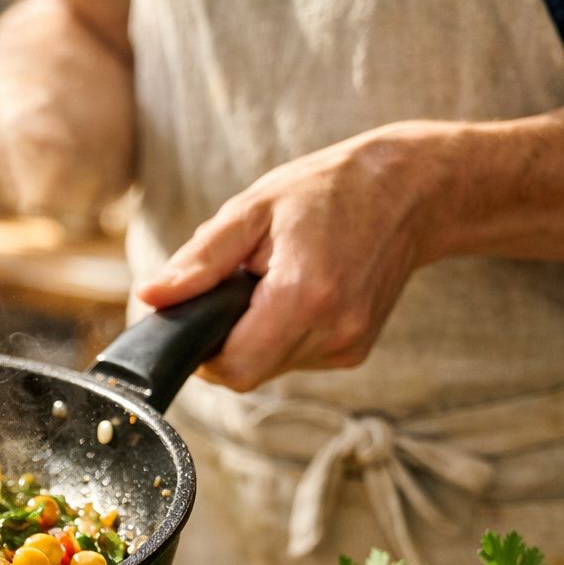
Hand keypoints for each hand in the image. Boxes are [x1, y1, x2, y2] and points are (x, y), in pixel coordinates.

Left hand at [134, 127, 441, 391]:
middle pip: (247, 373)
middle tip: (231, 291)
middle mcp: (332, 331)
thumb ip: (199, 261)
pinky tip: (295, 294)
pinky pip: (296, 359)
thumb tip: (151, 298)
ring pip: (270, 368)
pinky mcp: (355, 351)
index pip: (231, 368)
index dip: (201, 351)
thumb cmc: (326, 191)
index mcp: (303, 296)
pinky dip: (282, 335)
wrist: (411, 191)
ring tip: (270, 283)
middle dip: (225, 342)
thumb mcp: (252, 210)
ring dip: (254, 338)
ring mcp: (349, 345)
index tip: (195, 316)